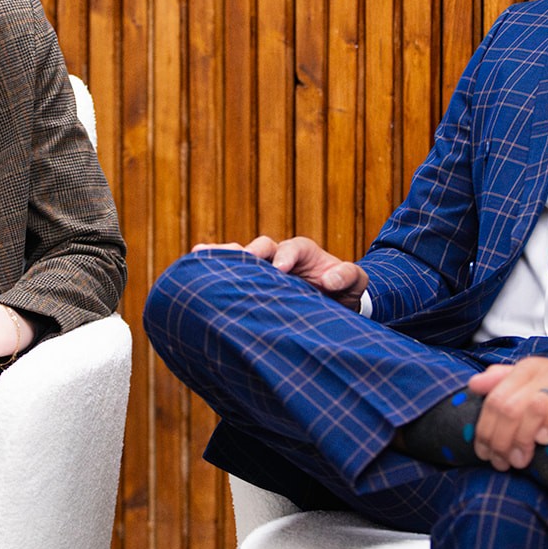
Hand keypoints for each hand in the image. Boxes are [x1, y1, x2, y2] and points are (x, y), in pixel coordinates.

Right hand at [192, 234, 366, 309]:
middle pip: (262, 246)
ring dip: (224, 257)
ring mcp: (265, 267)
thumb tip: (329, 280)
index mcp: (304, 251)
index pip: (292, 248)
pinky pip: (232, 272)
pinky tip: (192, 268)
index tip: (279, 269)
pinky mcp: (254, 282)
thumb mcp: (355, 282)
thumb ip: (347, 277)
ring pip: (242, 257)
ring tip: (200, 256)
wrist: (336, 302)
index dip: (284, 256)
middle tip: (239, 261)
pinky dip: (215, 268)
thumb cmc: (345, 289)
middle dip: (249, 253)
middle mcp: (281, 255)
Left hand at [466, 358, 547, 469]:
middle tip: (503, 462)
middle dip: (500, 440)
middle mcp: (541, 371)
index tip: (485, 454)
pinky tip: (544, 441)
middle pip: (507, 408)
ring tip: (521, 460)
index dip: (485, 430)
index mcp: (524, 369)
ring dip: (520, 440)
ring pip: (528, 409)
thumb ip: (503, 381)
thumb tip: (473, 385)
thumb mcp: (533, 382)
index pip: (493, 400)